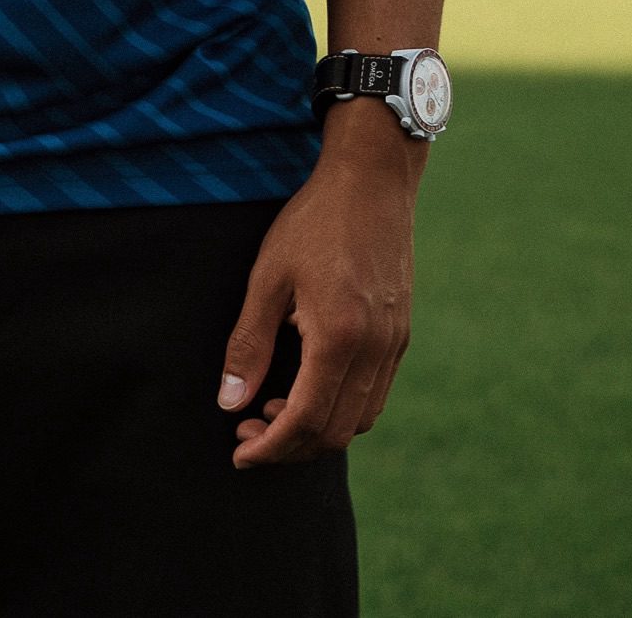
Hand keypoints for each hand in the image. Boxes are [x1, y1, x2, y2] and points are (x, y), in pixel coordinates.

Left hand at [217, 127, 417, 468]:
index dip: (269, 447)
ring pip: (360, 419)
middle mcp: (374, 348)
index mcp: (339, 336)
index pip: (304, 420)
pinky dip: (342, 408)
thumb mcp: (268, 277)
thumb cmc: (315, 221)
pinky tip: (310, 385)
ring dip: (316, 430)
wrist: (373, 178)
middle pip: (334, 432)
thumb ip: (249, 344)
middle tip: (249, 429)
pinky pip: (375, 394)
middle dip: (289, 446)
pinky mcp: (401, 333)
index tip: (239, 452)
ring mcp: (394, 342)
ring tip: (275, 408)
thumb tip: (229, 403)